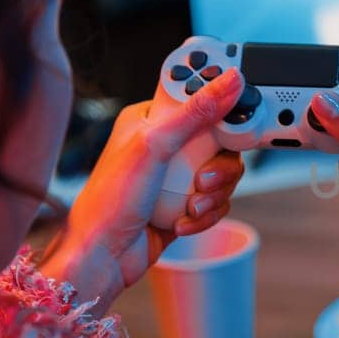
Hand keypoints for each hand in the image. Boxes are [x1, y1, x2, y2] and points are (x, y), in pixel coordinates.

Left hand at [42, 69, 245, 308]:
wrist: (102, 256)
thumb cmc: (109, 201)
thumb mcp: (155, 146)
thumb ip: (196, 112)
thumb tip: (229, 81)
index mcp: (150, 119)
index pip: (197, 96)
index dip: (220, 103)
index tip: (236, 116)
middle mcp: (165, 145)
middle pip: (220, 138)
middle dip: (219, 164)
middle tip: (204, 177)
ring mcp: (176, 176)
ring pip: (223, 172)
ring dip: (213, 193)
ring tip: (191, 204)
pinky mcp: (184, 203)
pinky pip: (217, 201)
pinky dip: (206, 214)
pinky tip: (182, 221)